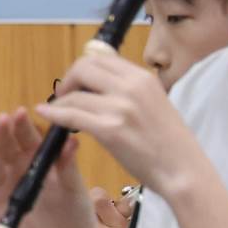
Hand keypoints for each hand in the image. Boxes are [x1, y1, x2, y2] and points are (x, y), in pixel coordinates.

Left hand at [34, 50, 201, 198]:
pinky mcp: (110, 130)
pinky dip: (54, 113)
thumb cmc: (169, 142)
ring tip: (59, 113)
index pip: (102, 58)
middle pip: (84, 68)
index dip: (82, 69)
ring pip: (74, 93)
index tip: (76, 84)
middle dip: (68, 80)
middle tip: (63, 96)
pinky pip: (71, 115)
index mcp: (143, 77)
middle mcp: (132, 87)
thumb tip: (102, 82)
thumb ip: (130, 90)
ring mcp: (120, 107)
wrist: (182, 169)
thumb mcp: (154, 102)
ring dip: (60, 102)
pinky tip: (45, 114)